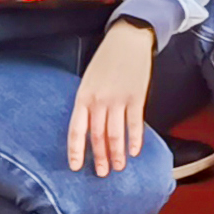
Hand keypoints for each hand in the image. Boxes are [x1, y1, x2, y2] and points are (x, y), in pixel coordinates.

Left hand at [66, 23, 154, 176]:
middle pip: (98, 136)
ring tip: (118, 167)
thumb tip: (89, 127)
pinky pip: (135, 123)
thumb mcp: (88, 80)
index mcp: (83, 97)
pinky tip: (135, 152)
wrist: (128, 40)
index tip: (77, 167)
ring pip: (116, 134)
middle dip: (99, 157)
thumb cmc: (106, 60)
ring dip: (117, 154)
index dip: (76, 151)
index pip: (76, 130)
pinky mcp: (137, 97)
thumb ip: (88, 103)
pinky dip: (135, 139)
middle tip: (102, 173)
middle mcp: (99, 101)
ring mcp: (119, 100)